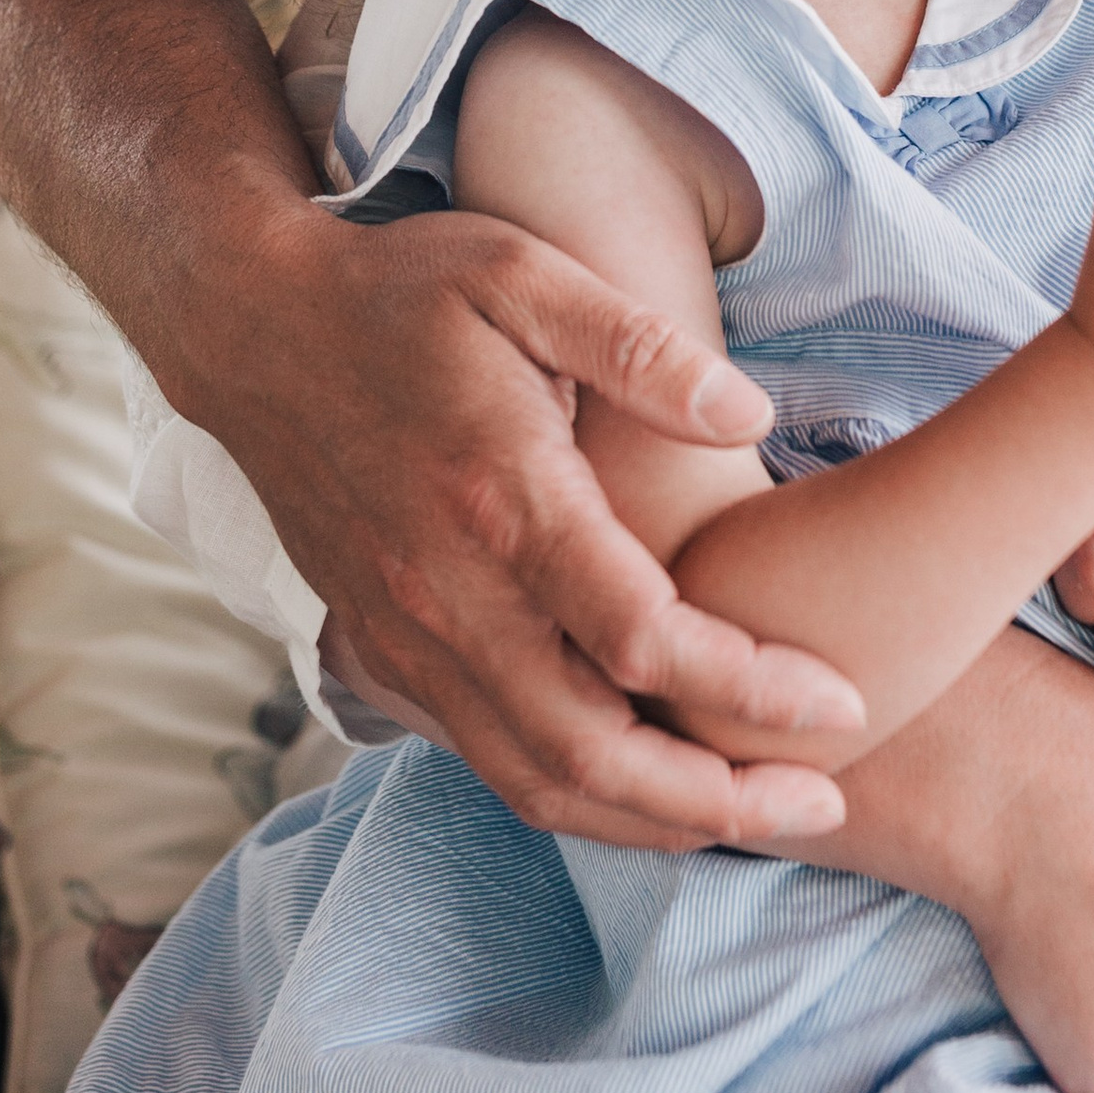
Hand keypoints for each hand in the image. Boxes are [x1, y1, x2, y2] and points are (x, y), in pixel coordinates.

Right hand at [194, 197, 864, 847]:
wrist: (252, 329)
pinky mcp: (385, 655)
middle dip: (717, 799)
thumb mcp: (525, 272)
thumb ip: (642, 346)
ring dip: (651, 820)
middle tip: (821, 802)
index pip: (642, 638)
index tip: (841, 699)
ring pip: (535, 779)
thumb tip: (752, 415)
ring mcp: (409, 638)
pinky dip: (576, 795)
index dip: (750, 687)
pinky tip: (647, 787)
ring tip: (753, 815)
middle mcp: (449, 594)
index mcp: (501, 498)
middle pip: (591, 752)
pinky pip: (487, 761)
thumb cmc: (403, 293)